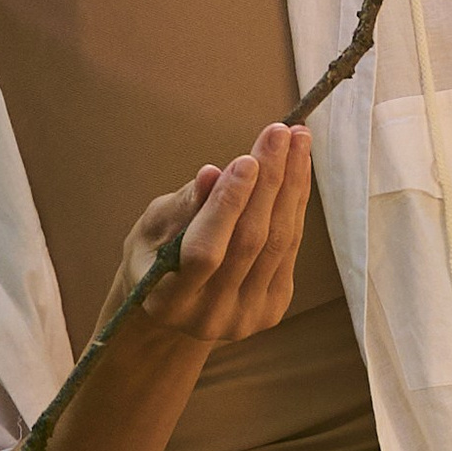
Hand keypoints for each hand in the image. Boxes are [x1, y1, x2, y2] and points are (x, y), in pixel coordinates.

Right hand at [107, 123, 310, 347]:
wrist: (176, 305)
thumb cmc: (154, 255)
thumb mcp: (152, 227)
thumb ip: (183, 206)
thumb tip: (212, 174)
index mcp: (168, 303)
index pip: (204, 251)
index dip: (227, 205)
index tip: (246, 159)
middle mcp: (209, 317)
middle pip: (250, 242)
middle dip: (269, 181)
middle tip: (281, 133)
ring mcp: (246, 317)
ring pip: (278, 242)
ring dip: (292, 185)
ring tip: (298, 140)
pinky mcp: (273, 308)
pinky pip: (290, 247)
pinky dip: (296, 203)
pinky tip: (298, 169)